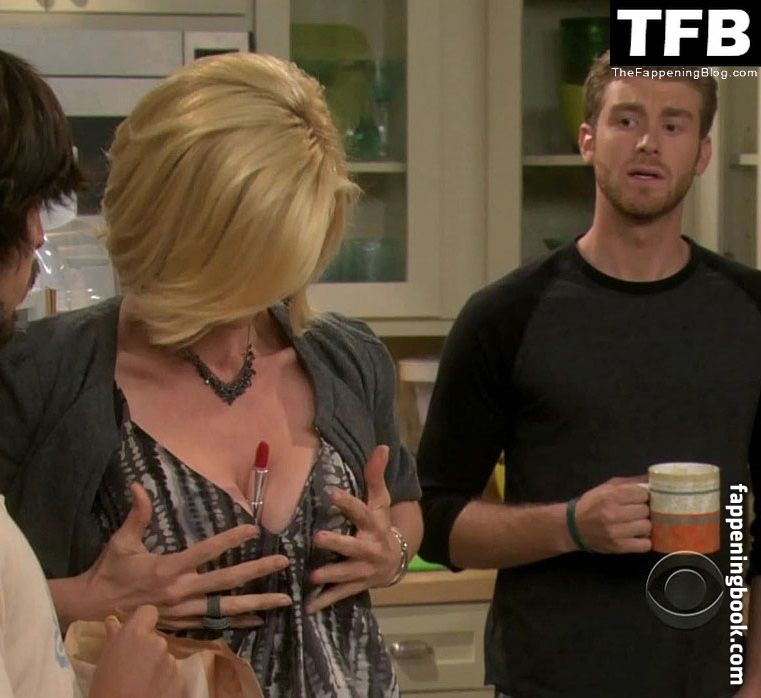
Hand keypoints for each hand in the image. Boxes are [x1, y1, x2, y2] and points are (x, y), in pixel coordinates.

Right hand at [81, 483, 291, 628]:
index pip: (206, 551)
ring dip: (257, 602)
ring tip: (284, 599)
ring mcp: (183, 610)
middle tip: (283, 562)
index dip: (231, 539)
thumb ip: (136, 515)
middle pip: (226, 581)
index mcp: (168, 568)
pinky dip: (237, 621)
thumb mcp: (120, 542)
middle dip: (258, 571)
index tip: (254, 529)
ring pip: (227, 607)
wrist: (92, 611)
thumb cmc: (108, 572)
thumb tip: (137, 485)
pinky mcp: (182, 623)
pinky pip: (215, 622)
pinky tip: (258, 620)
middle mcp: (180, 591)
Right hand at [89, 605, 181, 697]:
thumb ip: (114, 637)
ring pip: (164, 656)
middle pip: (156, 638)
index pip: (149, 611)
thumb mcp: (105, 660)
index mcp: (136, 634)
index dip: (144, 620)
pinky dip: (164, 680)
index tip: (137, 633)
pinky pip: (172, 673)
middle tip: (133, 667)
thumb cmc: (105, 688)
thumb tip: (113, 620)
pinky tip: (152, 691)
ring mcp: (170, 660)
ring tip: (142, 682)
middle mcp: (157, 642)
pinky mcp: (179, 678)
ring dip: (156, 665)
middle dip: (148, 649)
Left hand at [306, 445, 400, 613]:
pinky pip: (341, 594)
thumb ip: (375, 475)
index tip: (332, 494)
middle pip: (354, 546)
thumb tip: (382, 445)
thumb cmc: (380, 524)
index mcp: (374, 524)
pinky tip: (308, 607)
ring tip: (312, 576)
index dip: (348, 503)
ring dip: (330, 575)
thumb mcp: (381, 501)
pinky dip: (325, 601)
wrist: (396, 561)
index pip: (361, 511)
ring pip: (347, 573)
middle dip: (338, 544)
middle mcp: (370, 548)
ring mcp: (364, 569)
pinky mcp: (357, 585)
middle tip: (318, 537)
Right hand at [573, 475, 650, 552]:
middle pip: (646, 510)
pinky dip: (643, 541)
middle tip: (636, 512)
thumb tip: (653, 479)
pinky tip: (636, 536)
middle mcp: (613, 513)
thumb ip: (629, 483)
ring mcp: (616, 532)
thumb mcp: (606, 488)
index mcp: (610, 495)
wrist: (573, 527)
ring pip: (647, 527)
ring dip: (643, 525)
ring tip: (635, 524)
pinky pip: (645, 545)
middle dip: (643, 511)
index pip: (642, 494)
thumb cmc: (591, 504)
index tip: (639, 499)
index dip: (643, 496)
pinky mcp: (619, 547)